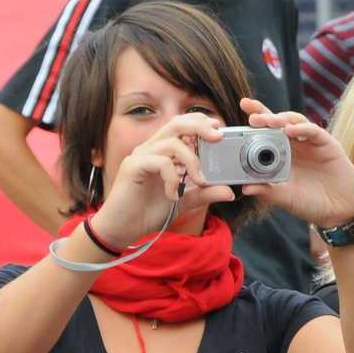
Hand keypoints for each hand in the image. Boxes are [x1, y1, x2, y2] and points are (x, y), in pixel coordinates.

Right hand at [91, 112, 234, 244]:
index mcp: (162, 151)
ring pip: (171, 144)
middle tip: (217, 137)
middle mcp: (150, 148)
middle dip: (199, 127)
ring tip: (199, 182)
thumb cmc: (148, 211)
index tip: (219, 129)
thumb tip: (229, 192)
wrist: (124, 229)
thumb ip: (204, 194)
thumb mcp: (185, 200)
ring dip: (191, 161)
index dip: (200, 123)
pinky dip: (173, 178)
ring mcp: (140, 156)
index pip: (181, 126)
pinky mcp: (132, 167)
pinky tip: (173, 196)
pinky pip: (160, 162)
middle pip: (176, 124)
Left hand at [237, 98, 353, 227]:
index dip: (251, 128)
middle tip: (249, 111)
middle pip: (277, 123)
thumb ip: (268, 192)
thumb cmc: (312, 204)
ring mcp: (311, 144)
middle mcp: (295, 146)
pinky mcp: (328, 145)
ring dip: (281, 118)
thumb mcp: (287, 199)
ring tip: (269, 120)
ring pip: (294, 121)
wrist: (340, 213)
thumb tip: (245, 188)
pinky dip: (303, 128)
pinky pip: (314, 131)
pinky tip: (292, 129)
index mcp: (281, 157)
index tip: (234, 124)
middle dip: (263, 114)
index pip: (263, 136)